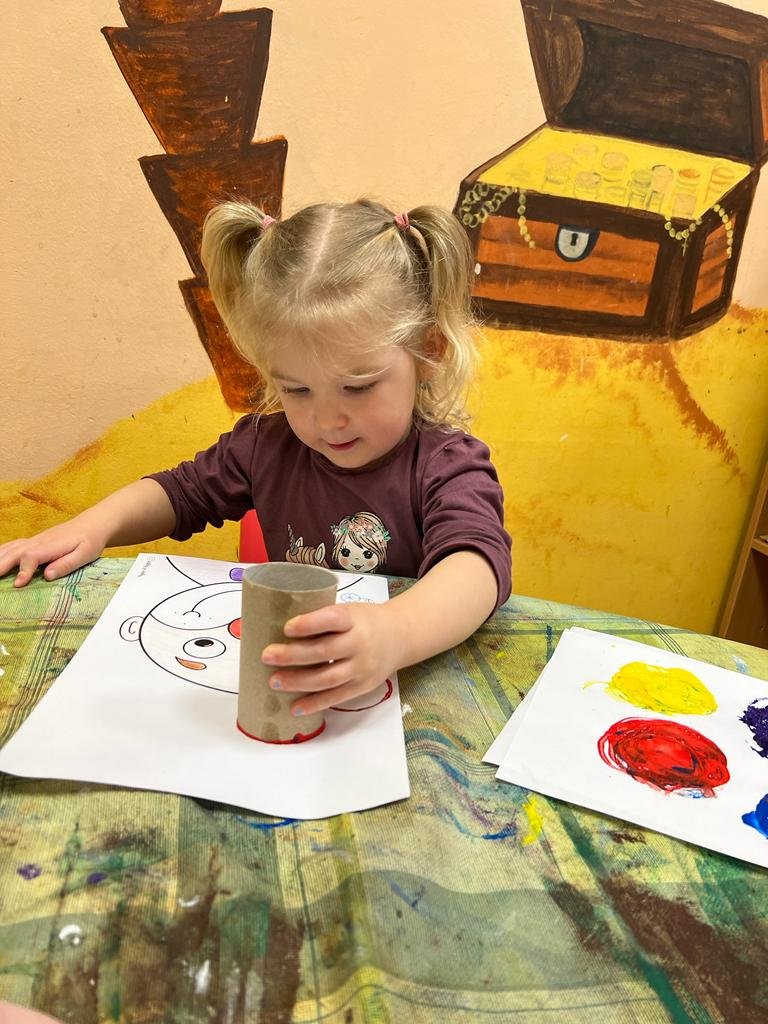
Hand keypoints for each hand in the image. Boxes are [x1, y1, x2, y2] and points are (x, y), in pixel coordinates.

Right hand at [0, 518, 107, 587]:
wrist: (92, 525)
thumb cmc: (90, 541)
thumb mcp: (86, 554)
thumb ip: (67, 564)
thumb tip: (48, 576)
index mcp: (52, 545)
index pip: (32, 555)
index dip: (24, 570)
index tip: (18, 584)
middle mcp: (39, 541)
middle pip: (16, 551)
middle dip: (2, 565)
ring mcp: (35, 540)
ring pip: (11, 548)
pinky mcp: (34, 541)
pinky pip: (13, 545)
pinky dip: (2, 551)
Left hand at [260, 602, 399, 715]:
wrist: (400, 636)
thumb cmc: (363, 621)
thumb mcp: (348, 611)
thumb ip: (321, 621)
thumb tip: (275, 630)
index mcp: (353, 618)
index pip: (331, 619)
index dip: (309, 624)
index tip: (286, 627)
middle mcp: (360, 643)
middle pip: (324, 651)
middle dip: (292, 656)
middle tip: (266, 656)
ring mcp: (362, 667)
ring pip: (328, 678)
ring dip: (298, 682)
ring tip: (274, 681)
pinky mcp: (363, 686)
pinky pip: (336, 697)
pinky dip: (314, 704)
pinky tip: (294, 707)